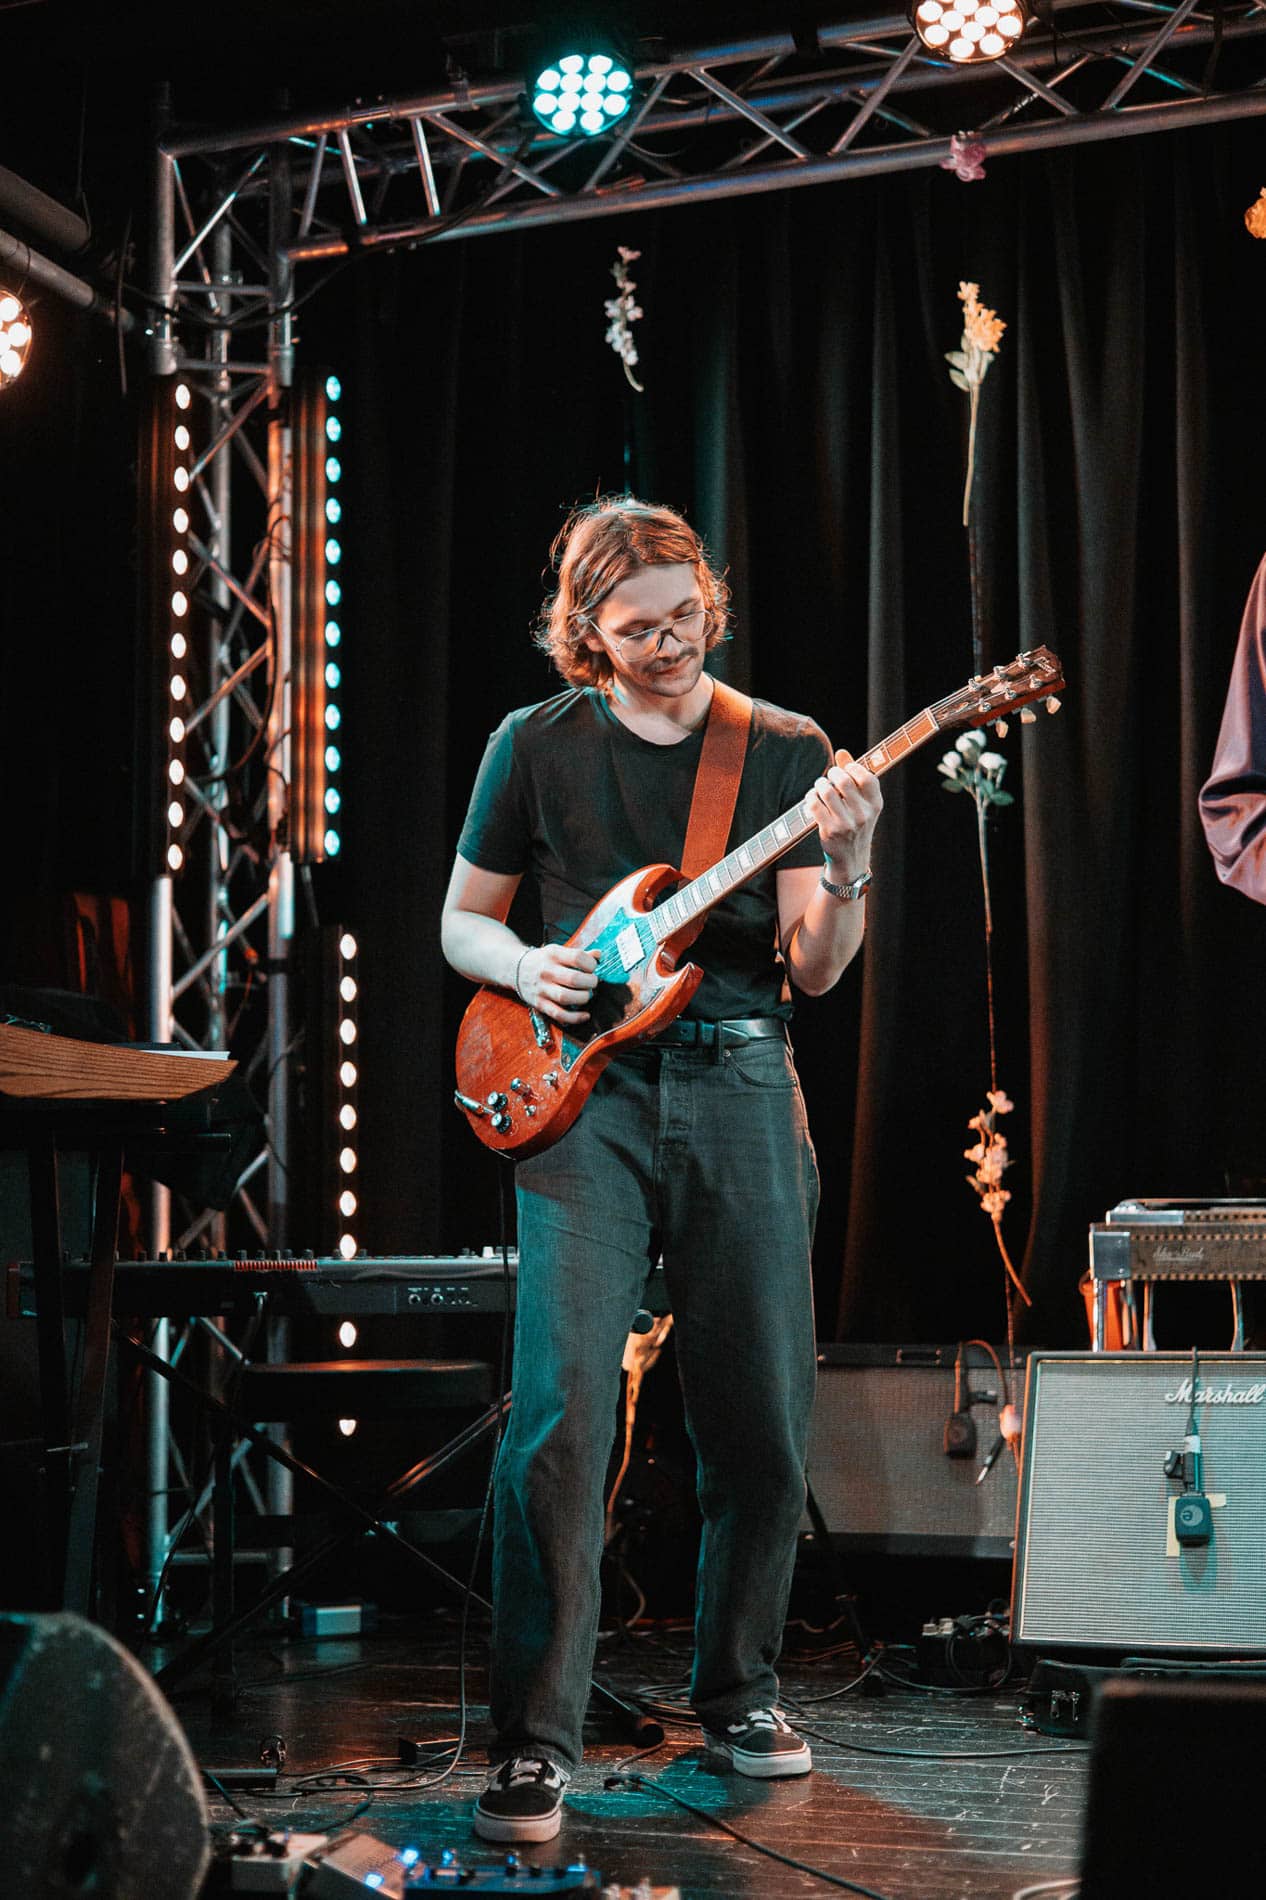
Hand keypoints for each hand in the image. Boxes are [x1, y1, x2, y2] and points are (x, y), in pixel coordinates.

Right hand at [514, 943, 598, 1024]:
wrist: (516, 969)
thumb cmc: (543, 960)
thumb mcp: (558, 951)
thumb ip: (578, 954)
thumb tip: (598, 955)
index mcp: (552, 954)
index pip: (577, 957)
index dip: (590, 964)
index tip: (592, 968)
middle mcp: (546, 971)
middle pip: (574, 979)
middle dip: (590, 982)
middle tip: (592, 982)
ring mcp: (542, 989)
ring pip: (566, 997)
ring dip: (583, 998)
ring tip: (586, 995)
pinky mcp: (539, 1004)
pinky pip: (559, 1014)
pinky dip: (575, 1017)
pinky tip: (585, 1015)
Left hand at [807, 749, 882, 879]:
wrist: (851, 858)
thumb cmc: (856, 823)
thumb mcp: (862, 803)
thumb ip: (854, 776)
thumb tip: (842, 752)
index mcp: (875, 804)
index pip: (867, 777)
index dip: (853, 768)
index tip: (845, 770)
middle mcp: (863, 814)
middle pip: (844, 780)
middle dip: (832, 774)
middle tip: (829, 777)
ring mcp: (847, 824)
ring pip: (827, 791)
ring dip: (820, 784)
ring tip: (820, 787)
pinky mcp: (829, 831)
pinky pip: (814, 805)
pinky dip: (810, 797)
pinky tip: (812, 798)